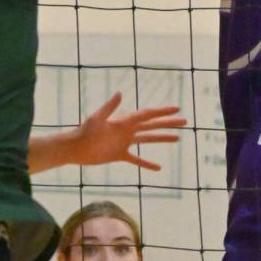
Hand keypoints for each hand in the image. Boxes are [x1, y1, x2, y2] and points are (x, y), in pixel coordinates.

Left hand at [63, 93, 185, 171]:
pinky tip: (158, 167)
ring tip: (177, 138)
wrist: (74, 148)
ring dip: (162, 138)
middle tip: (185, 121)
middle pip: (152, 125)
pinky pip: (137, 159)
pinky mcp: (120, 154)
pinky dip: (147, 163)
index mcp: (125, 120)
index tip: (177, 109)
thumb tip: (120, 93)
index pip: (148, 115)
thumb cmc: (84, 132)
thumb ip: (109, 108)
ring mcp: (125, 142)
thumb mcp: (97, 119)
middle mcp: (128, 130)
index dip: (163, 112)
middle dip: (168, 123)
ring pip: (147, 139)